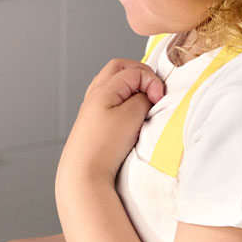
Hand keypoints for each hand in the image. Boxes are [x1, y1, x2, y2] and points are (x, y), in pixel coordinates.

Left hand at [58, 59, 163, 186]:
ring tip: (143, 101)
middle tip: (153, 90)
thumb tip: (146, 95)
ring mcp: (91, 107)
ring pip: (113, 82)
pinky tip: (129, 113)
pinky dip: (122, 99)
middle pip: (120, 68)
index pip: (135, 71)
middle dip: (140, 74)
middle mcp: (94, 94)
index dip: (152, 82)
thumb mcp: (132, 116)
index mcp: (103, 88)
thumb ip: (142, 98)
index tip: (158, 100)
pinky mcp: (93, 122)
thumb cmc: (103, 147)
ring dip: (131, 86)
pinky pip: (109, 99)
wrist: (83, 173)